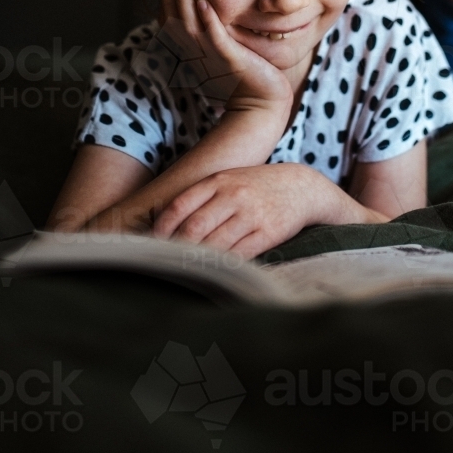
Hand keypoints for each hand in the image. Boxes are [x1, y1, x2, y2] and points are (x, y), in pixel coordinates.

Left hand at [151, 163, 341, 256]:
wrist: (301, 187)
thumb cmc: (255, 186)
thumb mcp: (228, 181)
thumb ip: (201, 197)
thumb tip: (165, 223)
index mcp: (219, 181)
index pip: (181, 205)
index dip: (162, 228)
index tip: (152, 244)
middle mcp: (234, 195)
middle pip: (195, 227)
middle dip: (176, 248)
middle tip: (163, 263)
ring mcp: (252, 214)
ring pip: (215, 243)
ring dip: (197, 261)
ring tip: (184, 271)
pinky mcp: (269, 232)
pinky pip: (240, 254)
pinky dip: (223, 266)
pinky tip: (213, 272)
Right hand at [158, 0, 292, 117]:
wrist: (262, 103)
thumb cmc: (246, 75)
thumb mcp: (224, 49)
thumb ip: (213, 31)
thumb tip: (207, 7)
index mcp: (194, 49)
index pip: (171, 18)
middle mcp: (198, 52)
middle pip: (174, 18)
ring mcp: (213, 56)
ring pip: (190, 26)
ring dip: (184, 0)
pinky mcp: (231, 60)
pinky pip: (216, 40)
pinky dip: (209, 22)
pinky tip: (205, 3)